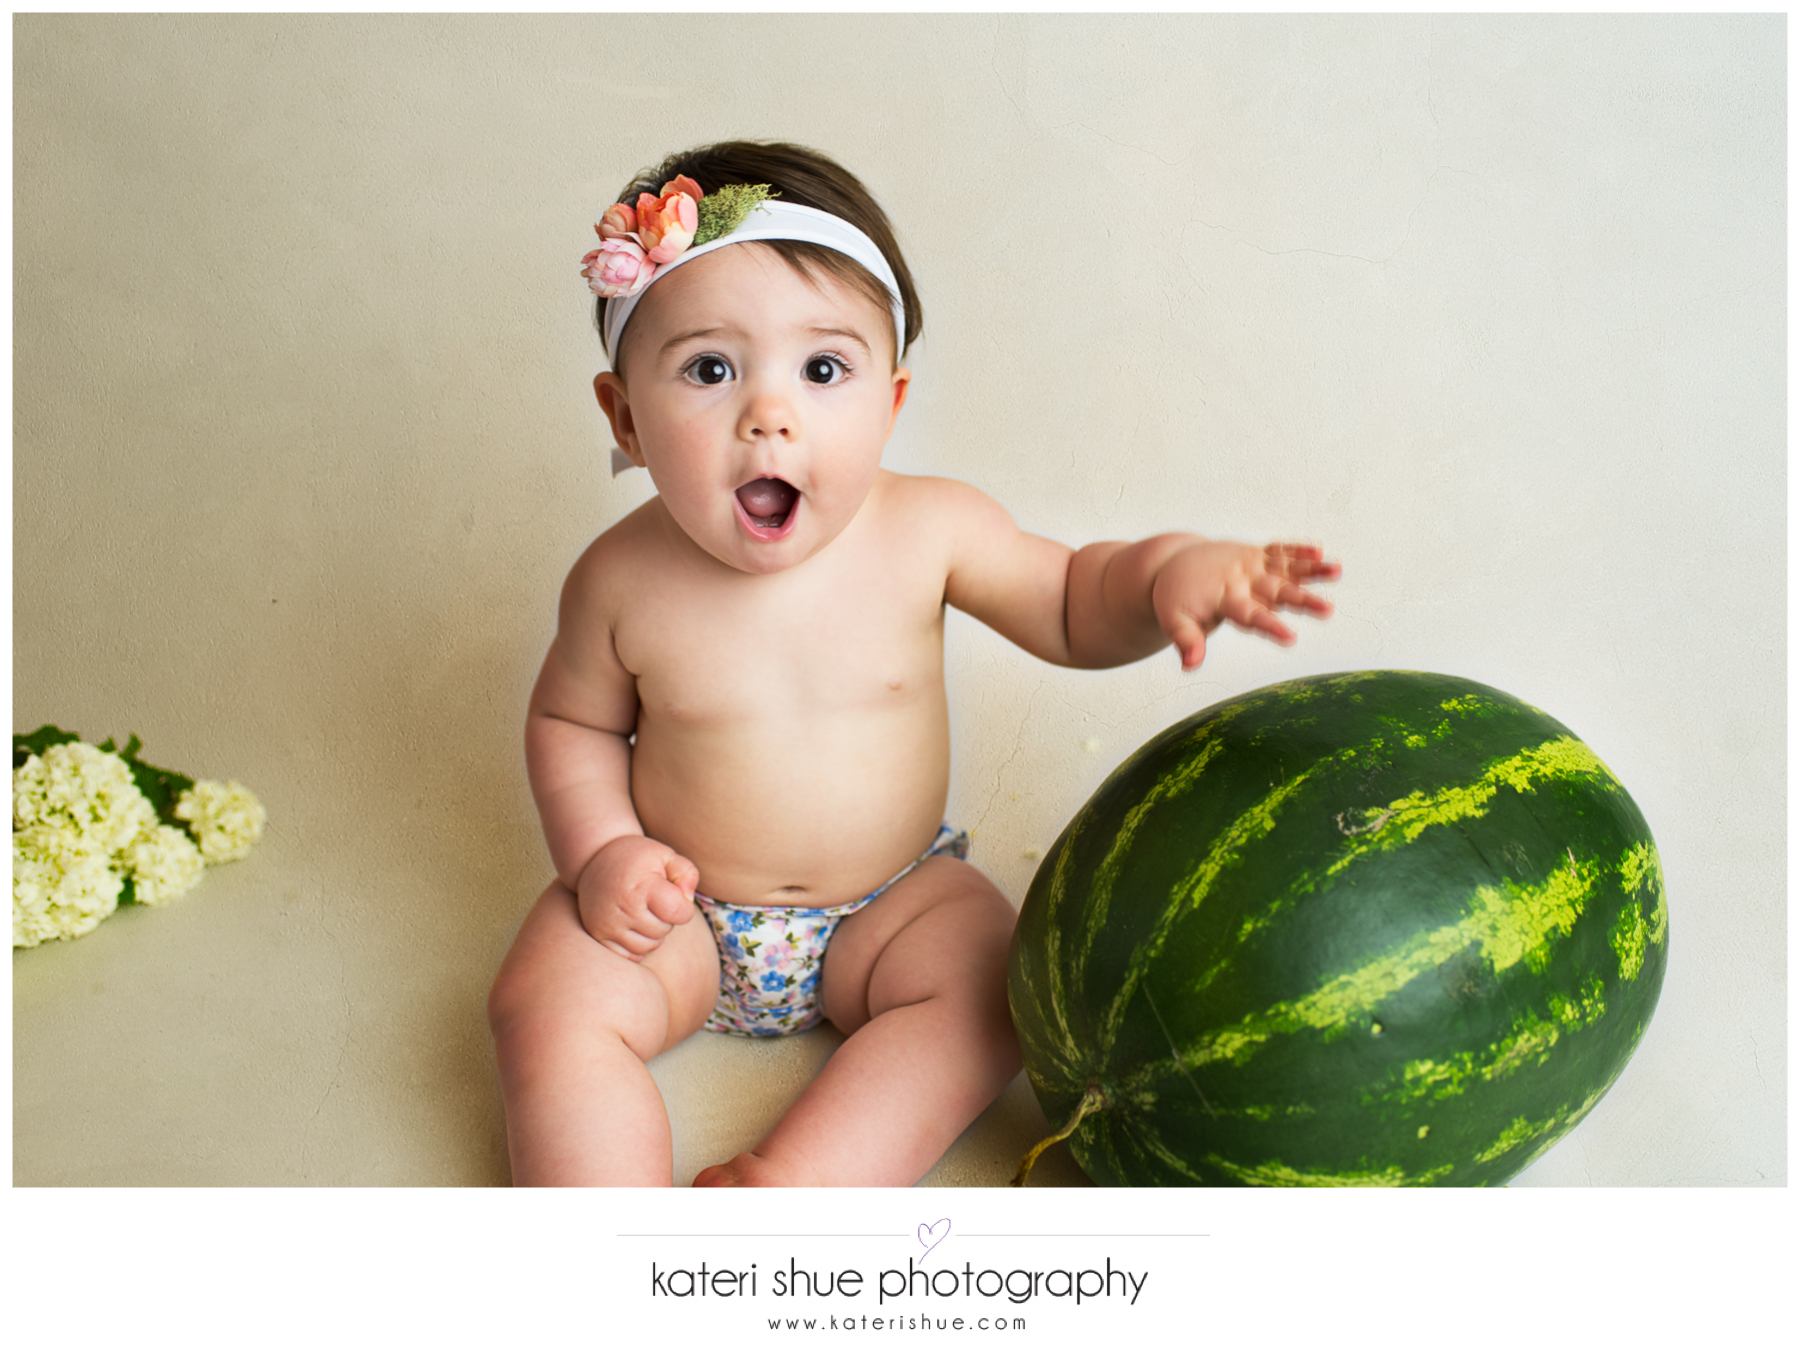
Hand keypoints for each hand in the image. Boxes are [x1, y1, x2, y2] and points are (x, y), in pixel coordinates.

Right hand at [575, 834, 700, 960]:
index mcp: (641, 888)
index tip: (674, 894)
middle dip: (665, 918)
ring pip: (648, 946)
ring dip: (652, 933)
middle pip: (663, 931)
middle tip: (652, 900)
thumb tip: (687, 900)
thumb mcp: (666, 855)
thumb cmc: (638, 858)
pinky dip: (636, 944)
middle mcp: (622, 910)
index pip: (679, 913)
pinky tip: (633, 924)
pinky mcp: (597, 935)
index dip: (684, 906)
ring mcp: (607, 925)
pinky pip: (630, 955)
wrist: (594, 858)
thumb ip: (687, 873)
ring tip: (643, 910)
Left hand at [1151, 541, 1339, 670]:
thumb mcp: (1174, 619)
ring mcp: (1252, 564)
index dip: (1270, 626)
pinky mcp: (1257, 554)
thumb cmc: (1177, 597)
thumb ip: (1187, 641)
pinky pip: (1280, 550)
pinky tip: (1321, 553)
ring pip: (1285, 567)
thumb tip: (1189, 667)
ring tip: (1337, 570)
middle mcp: (1243, 579)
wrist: (1174, 561)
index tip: (1291, 638)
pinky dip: (1298, 550)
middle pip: (1276, 591)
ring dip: (1311, 570)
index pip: (1251, 614)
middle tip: (1328, 611)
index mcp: (1225, 597)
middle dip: (1302, 601)